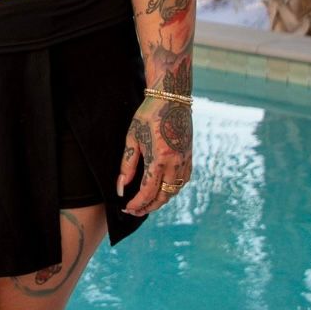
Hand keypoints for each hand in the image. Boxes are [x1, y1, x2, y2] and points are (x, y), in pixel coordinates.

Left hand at [117, 94, 192, 216]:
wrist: (171, 98)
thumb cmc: (148, 115)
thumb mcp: (133, 138)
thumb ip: (127, 165)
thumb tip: (121, 187)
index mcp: (160, 159)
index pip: (148, 191)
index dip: (137, 203)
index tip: (126, 208)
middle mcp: (176, 163)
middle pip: (163, 196)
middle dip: (148, 207)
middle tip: (134, 211)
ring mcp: (185, 161)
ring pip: (175, 191)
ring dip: (160, 200)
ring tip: (146, 203)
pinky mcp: (189, 157)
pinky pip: (183, 181)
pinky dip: (172, 189)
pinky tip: (162, 189)